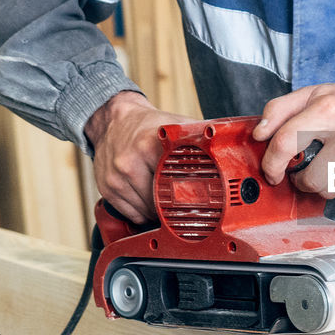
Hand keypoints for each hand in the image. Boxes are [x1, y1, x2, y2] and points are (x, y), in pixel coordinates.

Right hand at [85, 91, 192, 223]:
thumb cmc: (147, 125)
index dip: (188, 197)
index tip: (198, 203)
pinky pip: (130, 213)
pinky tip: (149, 202)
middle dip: (173, 208)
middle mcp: (128, 163)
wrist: (113, 121)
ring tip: (166, 201)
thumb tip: (228, 148)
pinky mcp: (106, 188)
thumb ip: (199, 138)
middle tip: (185, 204)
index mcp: (148, 147)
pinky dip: (142, 212)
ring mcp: (115, 178)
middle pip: (158, 203)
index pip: (172, 184)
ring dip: (158, 212)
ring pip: (144, 211)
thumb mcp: (174, 125)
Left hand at [252, 79, 334, 197]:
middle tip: (306, 164)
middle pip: (309, 178)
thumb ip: (279, 110)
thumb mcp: (313, 94)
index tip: (272, 170)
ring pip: (327, 190)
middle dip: (300, 177)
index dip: (271, 162)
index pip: (287, 143)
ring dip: (320, 182)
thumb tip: (259, 134)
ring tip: (328, 163)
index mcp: (329, 110)